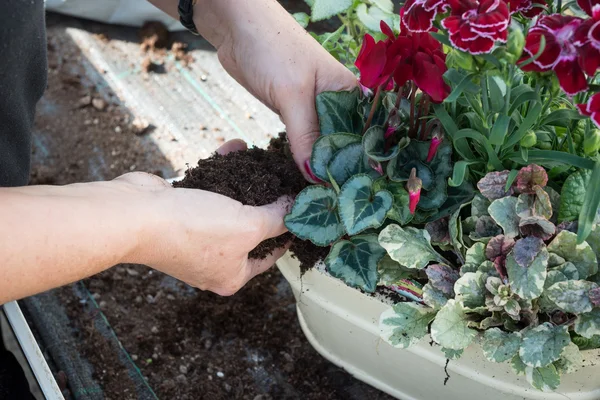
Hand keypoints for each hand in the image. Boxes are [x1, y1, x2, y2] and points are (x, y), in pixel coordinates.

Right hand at [119, 139, 291, 294]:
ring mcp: (194, 237)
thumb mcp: (248, 226)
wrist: (133, 214)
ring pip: (229, 207)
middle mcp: (213, 261)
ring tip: (264, 160)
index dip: (288, 232)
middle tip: (284, 180)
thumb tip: (296, 208)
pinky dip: (222, 171)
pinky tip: (235, 148)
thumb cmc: (193, 228)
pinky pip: (210, 190)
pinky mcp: (180, 213)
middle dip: (266, 201)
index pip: (270, 255)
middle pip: (250, 230)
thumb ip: (277, 218)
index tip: (301, 209)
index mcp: (231, 275)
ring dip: (246, 181)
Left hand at [195, 0, 356, 180]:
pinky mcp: (293, 112)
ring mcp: (314, 108)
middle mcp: (337, 102)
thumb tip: (317, 176)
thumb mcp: (292, 95)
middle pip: (343, 144)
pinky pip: (303, 139)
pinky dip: (302, 155)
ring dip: (319, 164)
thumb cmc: (272, 49)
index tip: (352, 193)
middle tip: (335, 202)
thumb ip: (306, 136)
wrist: (236, 27)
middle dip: (338, 169)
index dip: (359, 164)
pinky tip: (302, 176)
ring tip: (320, 197)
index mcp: (348, 93)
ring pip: (322, 143)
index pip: (362, 136)